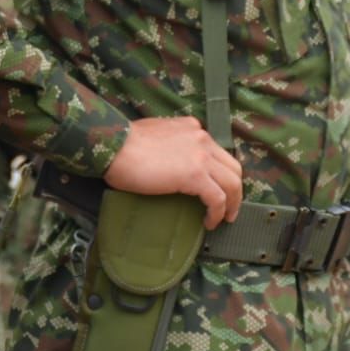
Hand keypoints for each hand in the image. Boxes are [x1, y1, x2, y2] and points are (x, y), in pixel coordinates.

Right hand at [104, 116, 243, 229]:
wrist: (114, 145)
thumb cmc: (124, 143)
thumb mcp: (156, 134)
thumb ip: (171, 144)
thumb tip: (172, 162)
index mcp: (192, 128)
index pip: (217, 152)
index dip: (221, 173)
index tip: (217, 188)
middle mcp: (202, 138)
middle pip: (233, 167)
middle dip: (235, 190)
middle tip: (229, 207)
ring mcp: (201, 156)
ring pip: (232, 183)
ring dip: (232, 204)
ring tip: (224, 219)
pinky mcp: (195, 175)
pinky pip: (218, 198)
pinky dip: (218, 213)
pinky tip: (209, 222)